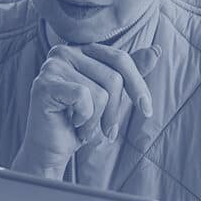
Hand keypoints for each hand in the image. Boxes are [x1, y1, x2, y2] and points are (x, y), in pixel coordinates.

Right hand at [14, 43, 159, 175]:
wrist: (51, 150)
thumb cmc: (79, 122)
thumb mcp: (110, 96)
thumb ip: (129, 73)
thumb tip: (155, 51)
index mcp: (80, 50)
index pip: (120, 59)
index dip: (137, 85)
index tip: (147, 110)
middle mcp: (63, 52)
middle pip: (113, 77)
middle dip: (113, 111)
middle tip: (103, 129)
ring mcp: (51, 66)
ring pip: (100, 93)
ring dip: (96, 120)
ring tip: (82, 126)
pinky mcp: (44, 85)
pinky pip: (83, 98)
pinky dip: (84, 119)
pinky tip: (73, 124)